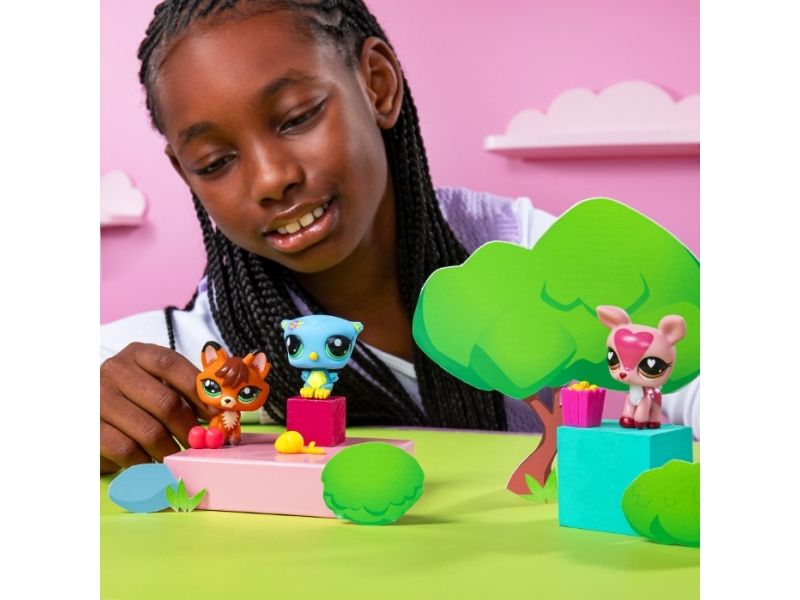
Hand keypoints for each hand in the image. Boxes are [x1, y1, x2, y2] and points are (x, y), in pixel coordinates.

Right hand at [100, 342, 214, 473]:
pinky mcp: (89, 428)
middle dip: (188, 428)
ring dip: (169, 449)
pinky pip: (127, 449)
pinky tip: (150, 461)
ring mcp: (98, 398)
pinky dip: (146, 460)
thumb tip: (218, 411)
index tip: (216, 412)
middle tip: (199, 444)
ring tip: (176, 456)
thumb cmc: (132, 400)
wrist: (89, 416)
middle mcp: (115, 371)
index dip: (198, 389)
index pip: (172, 364)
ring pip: (149, 431)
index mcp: (137, 354)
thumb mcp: (156, 385)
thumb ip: (183, 392)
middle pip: (165, 402)